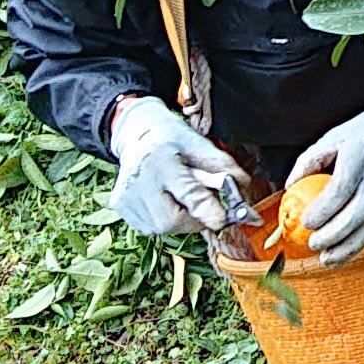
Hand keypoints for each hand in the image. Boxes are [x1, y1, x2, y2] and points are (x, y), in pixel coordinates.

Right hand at [106, 95, 247, 238]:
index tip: (224, 218)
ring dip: (182, 219)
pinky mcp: (119, 206)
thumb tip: (244, 188)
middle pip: (172, 221)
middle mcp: (138, 181)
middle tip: (204, 205)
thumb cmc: (172, 139)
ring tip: (181, 196)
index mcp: (161, 162)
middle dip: (195, 218)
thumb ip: (223, 166)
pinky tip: (166, 199)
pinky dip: (166, 219)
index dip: (209, 210)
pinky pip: (150, 226)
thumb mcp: (200, 144)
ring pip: (162, 228)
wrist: (137, 135)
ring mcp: (125, 197)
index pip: (189, 195)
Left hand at [279, 93, 363, 266]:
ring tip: (325, 259)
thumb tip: (289, 187)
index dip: (324, 209)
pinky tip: (339, 256)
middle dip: (335, 234)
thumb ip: (309, 161)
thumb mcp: (332, 138)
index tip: (306, 222)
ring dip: (348, 247)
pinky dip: (357, 246)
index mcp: (359, 156)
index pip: (342, 188)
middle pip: (359, 212)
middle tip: (312, 244)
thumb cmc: (361, 134)